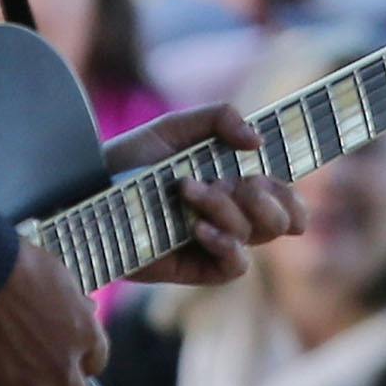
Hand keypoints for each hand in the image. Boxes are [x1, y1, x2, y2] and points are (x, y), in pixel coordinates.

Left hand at [104, 105, 301, 290]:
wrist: (91, 192)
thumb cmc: (130, 160)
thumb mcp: (174, 128)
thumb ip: (220, 117)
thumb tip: (258, 142)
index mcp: (233, 184)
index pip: (283, 197)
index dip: (293, 195)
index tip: (278, 179)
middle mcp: (230, 216)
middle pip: (281, 220)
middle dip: (268, 199)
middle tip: (242, 182)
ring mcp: (215, 243)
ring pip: (256, 235)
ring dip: (227, 208)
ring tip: (188, 190)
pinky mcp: (198, 268)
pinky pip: (235, 265)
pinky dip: (226, 244)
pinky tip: (199, 228)